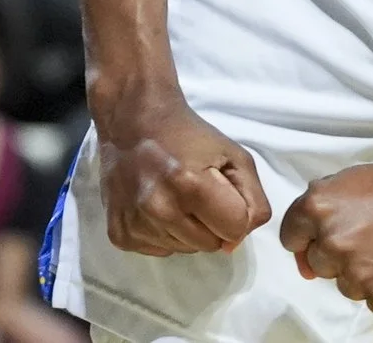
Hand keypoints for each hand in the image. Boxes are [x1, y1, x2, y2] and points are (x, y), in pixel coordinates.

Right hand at [95, 89, 271, 255]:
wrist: (134, 121)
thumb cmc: (189, 136)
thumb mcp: (236, 157)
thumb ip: (253, 203)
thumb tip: (233, 244)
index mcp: (191, 185)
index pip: (234, 230)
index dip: (233, 212)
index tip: (220, 192)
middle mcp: (160, 209)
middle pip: (209, 245)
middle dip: (210, 223)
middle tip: (196, 192)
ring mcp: (136, 224)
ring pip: (184, 249)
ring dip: (186, 229)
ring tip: (173, 195)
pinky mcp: (120, 234)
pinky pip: (159, 250)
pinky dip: (162, 233)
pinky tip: (154, 205)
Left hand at [279, 159, 372, 318]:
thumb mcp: (347, 182)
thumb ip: (317, 211)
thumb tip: (302, 255)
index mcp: (317, 208)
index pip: (292, 238)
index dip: (310, 238)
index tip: (332, 235)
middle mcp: (332, 243)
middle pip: (319, 265)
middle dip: (339, 255)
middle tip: (370, 237)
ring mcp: (357, 274)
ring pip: (346, 286)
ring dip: (364, 274)